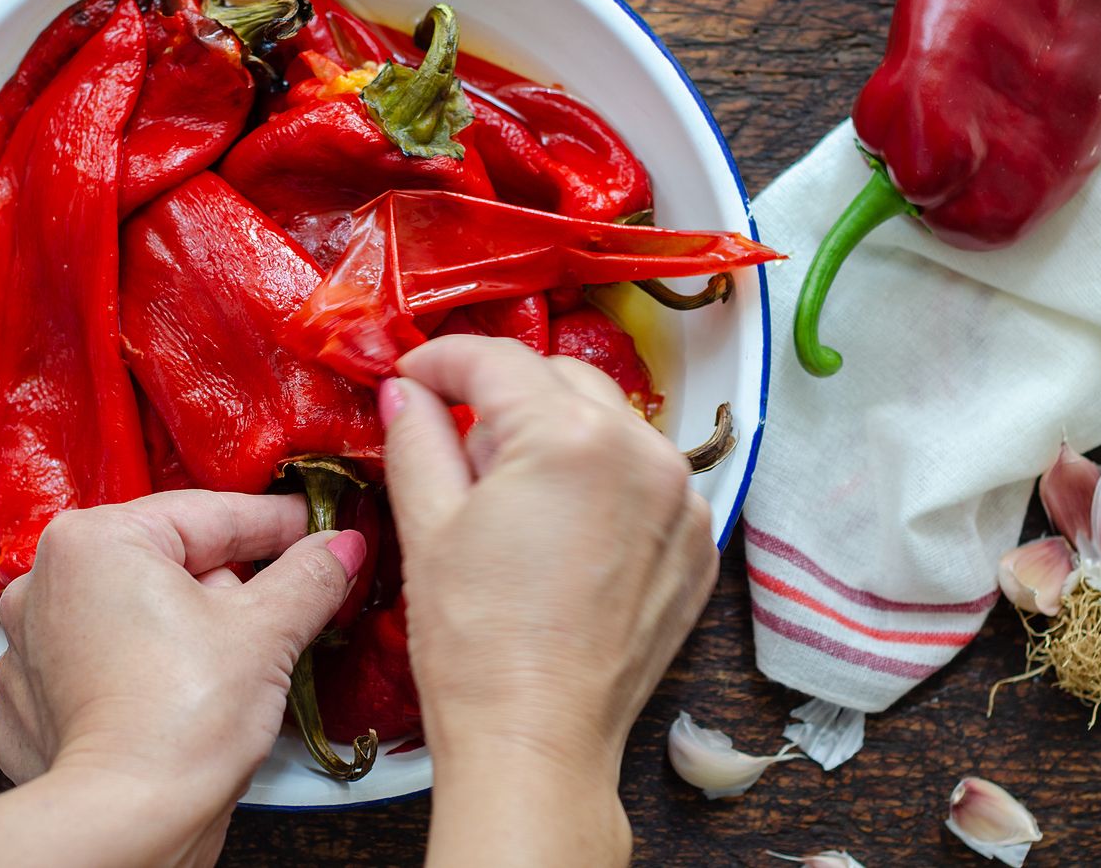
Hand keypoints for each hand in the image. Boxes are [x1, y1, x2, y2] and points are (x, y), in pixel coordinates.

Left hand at [0, 492, 364, 864]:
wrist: (123, 824)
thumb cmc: (180, 723)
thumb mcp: (266, 631)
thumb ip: (309, 576)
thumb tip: (340, 548)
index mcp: (97, 539)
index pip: (211, 515)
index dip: (278, 524)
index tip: (319, 531)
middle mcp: (47, 579)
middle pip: (170, 561)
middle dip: (228, 586)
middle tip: (277, 617)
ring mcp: (30, 642)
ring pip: (136, 610)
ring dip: (184, 628)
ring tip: (225, 669)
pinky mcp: (32, 699)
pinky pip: (103, 662)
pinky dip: (141, 671)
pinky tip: (176, 696)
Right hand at [381, 334, 717, 865]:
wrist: (537, 742)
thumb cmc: (477, 644)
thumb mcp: (429, 527)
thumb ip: (418, 437)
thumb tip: (404, 390)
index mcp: (569, 436)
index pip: (497, 361)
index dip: (442, 359)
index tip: (413, 375)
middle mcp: (641, 452)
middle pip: (559, 381)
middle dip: (502, 397)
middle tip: (454, 443)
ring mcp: (680, 499)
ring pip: (608, 424)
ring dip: (557, 434)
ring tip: (509, 496)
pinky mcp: (695, 543)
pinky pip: (644, 477)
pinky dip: (602, 481)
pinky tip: (559, 529)